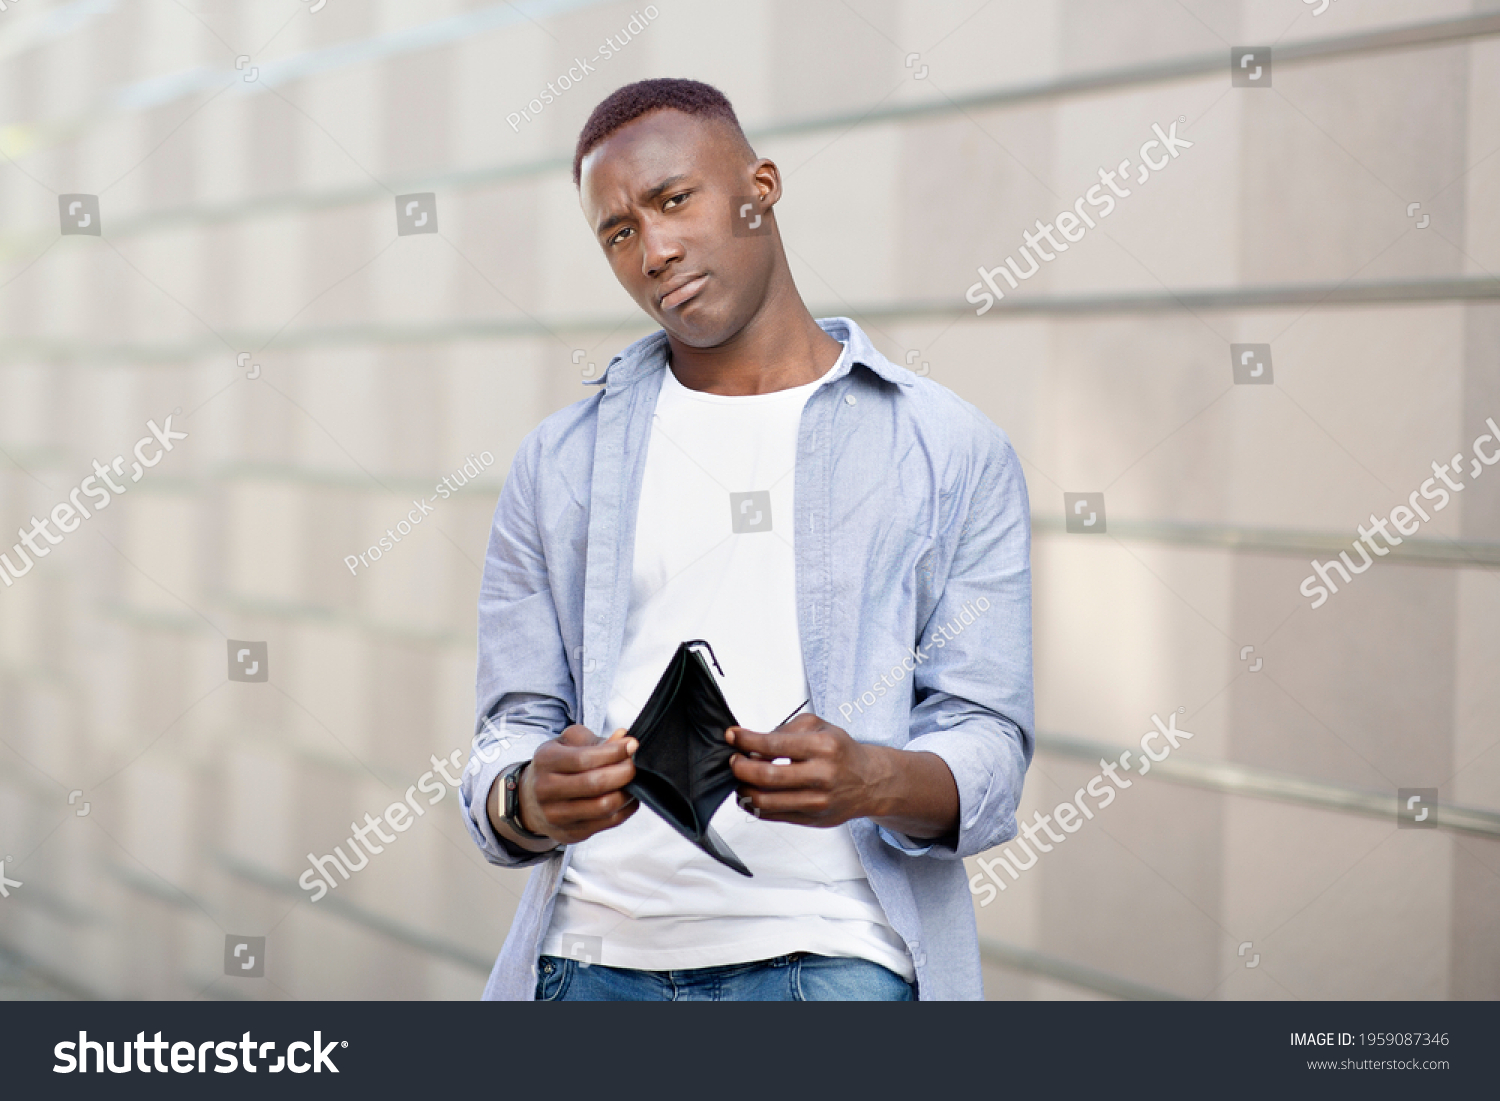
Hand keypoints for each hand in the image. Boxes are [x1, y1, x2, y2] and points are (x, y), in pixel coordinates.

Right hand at [513, 725, 638, 844]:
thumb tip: (623, 738)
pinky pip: (607, 823)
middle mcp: (546, 790)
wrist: (531, 800)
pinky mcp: (570, 833)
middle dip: (623, 772)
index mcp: (545, 761)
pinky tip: (628, 797)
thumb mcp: (568, 744)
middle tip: (635, 764)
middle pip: (595, 784)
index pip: (583, 759)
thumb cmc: (556, 766)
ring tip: (633, 780)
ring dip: (627, 792)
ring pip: (603, 807)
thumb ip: (596, 740)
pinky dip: (625, 809)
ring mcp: (556, 816)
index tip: (632, 745)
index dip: (613, 752)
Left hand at [727, 714, 890, 827]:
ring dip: (743, 789)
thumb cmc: (840, 752)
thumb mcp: (819, 727)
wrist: (869, 782)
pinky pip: (772, 816)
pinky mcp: (812, 820)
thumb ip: (785, 730)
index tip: (732, 736)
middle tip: (733, 760)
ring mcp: (817, 802)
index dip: (746, 740)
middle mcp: (822, 776)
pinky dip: (753, 804)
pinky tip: (750, 793)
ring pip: (766, 801)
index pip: (774, 744)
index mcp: (824, 747)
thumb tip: (752, 745)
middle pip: (767, 776)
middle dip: (740, 767)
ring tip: (740, 779)